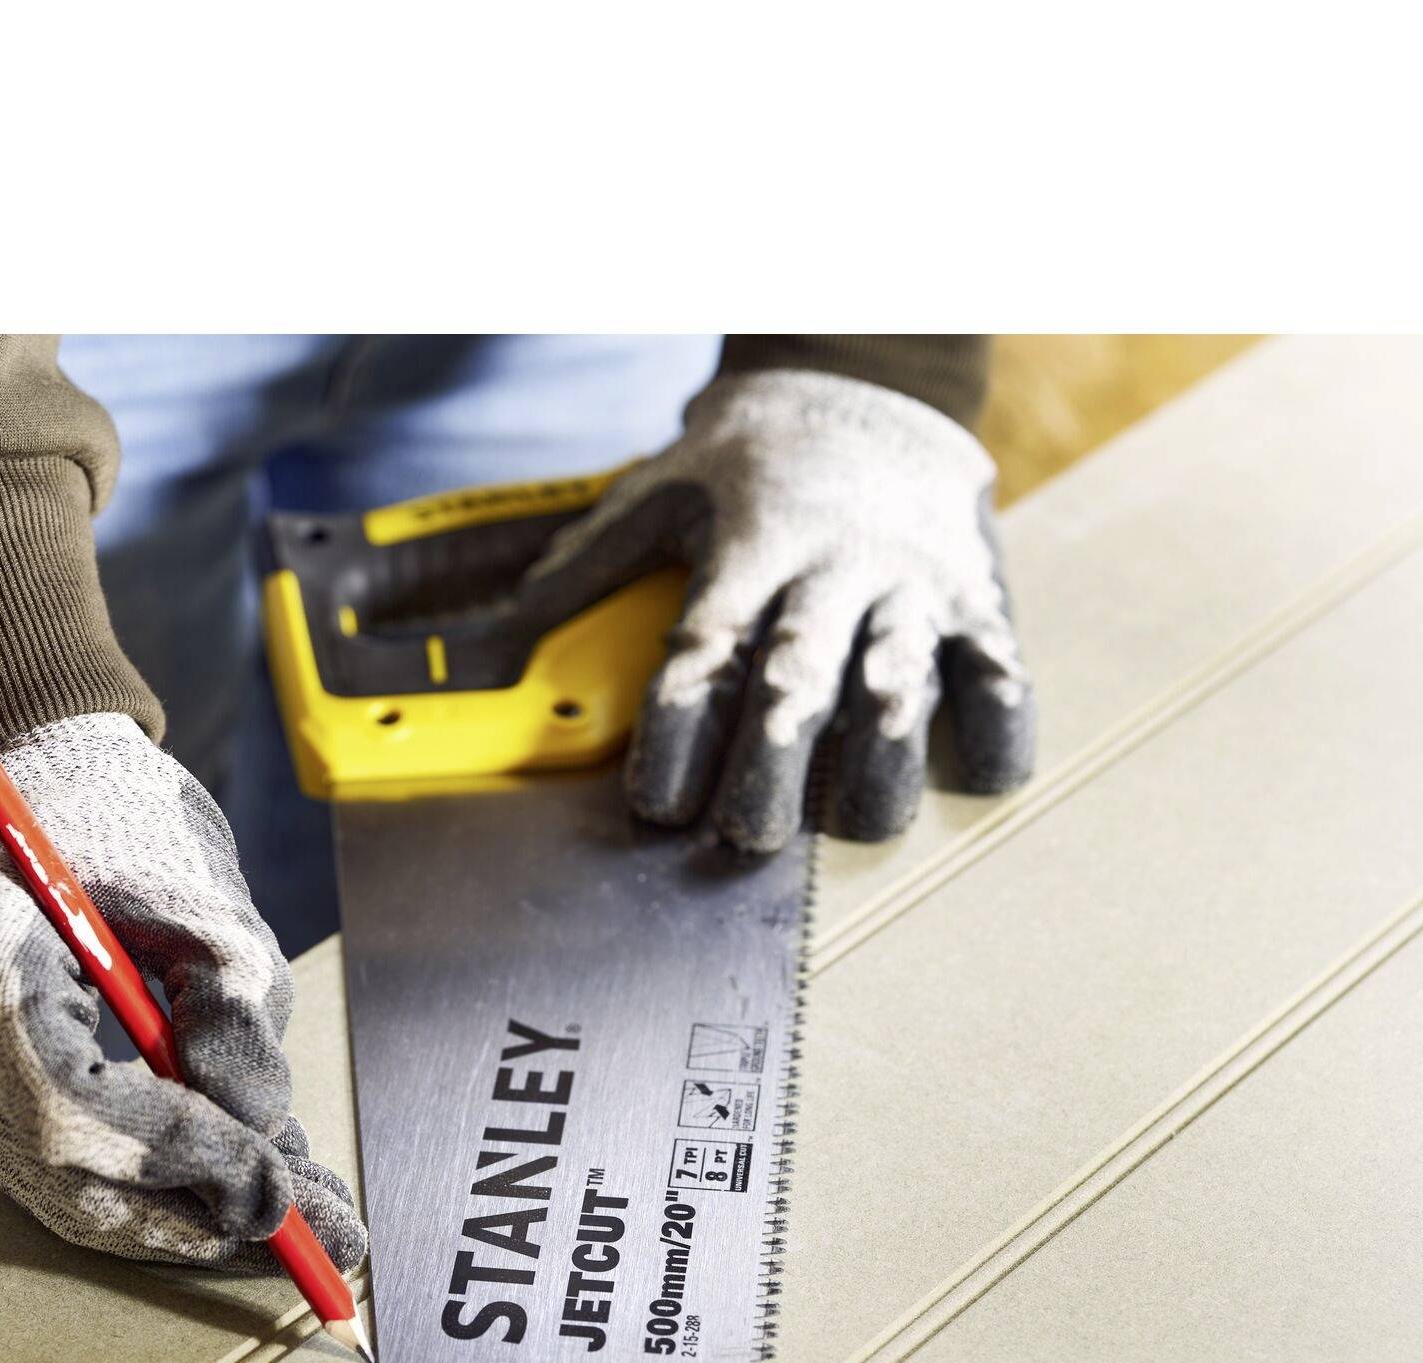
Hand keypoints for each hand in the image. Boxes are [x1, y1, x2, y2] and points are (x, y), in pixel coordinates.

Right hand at [0, 713, 365, 1271]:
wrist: (30, 789)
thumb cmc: (115, 823)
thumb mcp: (205, 900)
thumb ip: (237, 1017)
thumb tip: (262, 1137)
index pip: (74, 1110)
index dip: (184, 1160)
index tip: (283, 1184)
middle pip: (67, 1181)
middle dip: (198, 1220)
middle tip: (316, 1236)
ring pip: (69, 1197)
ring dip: (189, 1220)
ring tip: (301, 1221)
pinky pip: (64, 1173)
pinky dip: (155, 1191)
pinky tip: (239, 1189)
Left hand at [523, 368, 1033, 852]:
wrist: (872, 378)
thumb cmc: (752, 457)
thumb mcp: (664, 486)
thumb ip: (595, 561)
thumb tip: (511, 627)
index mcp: (750, 543)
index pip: (706, 648)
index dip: (679, 731)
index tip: (656, 804)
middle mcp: (834, 564)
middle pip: (802, 678)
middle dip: (775, 766)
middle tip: (748, 839)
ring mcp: (914, 580)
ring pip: (903, 681)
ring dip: (883, 762)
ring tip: (859, 826)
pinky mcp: (979, 592)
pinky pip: (997, 668)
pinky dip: (995, 727)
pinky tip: (975, 780)